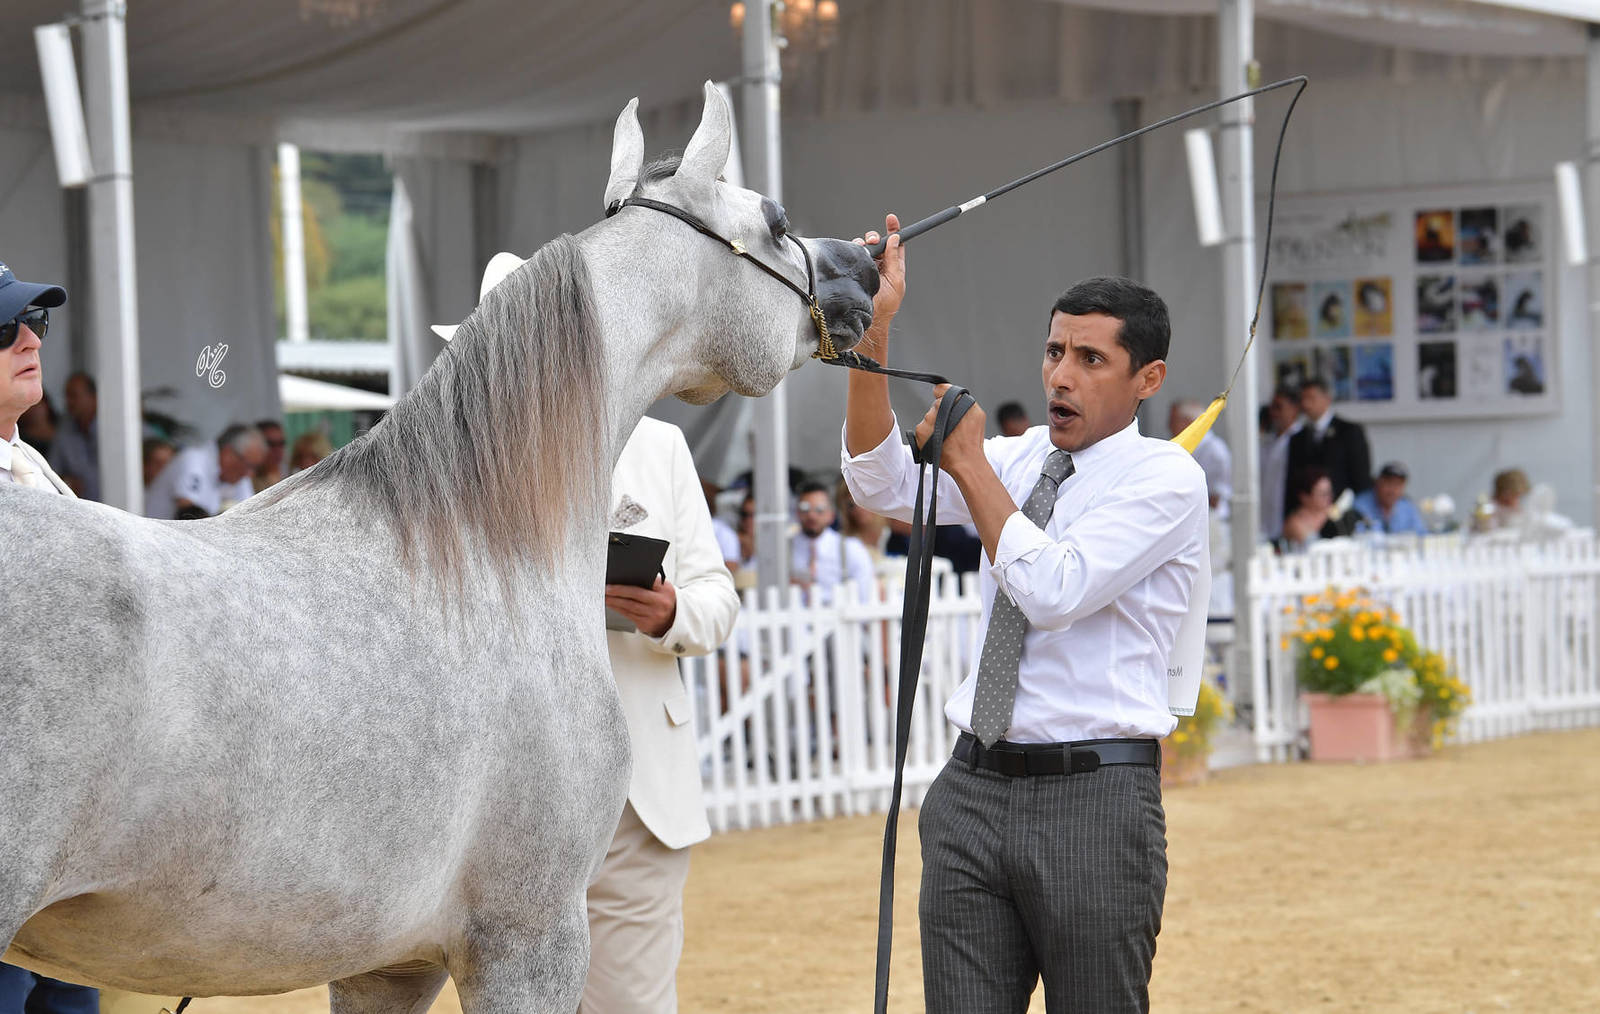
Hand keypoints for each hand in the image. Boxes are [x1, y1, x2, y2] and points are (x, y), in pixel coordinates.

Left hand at [604, 576, 677, 637]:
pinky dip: (618, 609)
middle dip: (618, 591)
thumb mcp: (663, 588)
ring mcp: (653, 615)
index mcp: (665, 590)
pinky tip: (612, 605)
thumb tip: (628, 577)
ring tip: (605, 596)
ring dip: (615, 601)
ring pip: (629, 607)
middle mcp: (659, 603)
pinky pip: (628, 615)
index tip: (617, 579)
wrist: (673, 620)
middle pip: (635, 595)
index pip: (647, 582)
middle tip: (606, 588)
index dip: (630, 582)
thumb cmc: (664, 600)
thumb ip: (651, 582)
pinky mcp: (646, 624)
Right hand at [853, 213, 904, 353]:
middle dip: (875, 236)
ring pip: (863, 247)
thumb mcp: (896, 280)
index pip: (894, 244)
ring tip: (863, 248)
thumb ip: (894, 258)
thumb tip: (894, 239)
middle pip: (877, 242)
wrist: (869, 319)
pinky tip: (855, 253)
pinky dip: (854, 251)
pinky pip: (852, 255)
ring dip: (863, 243)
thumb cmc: (886, 305)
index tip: (891, 219)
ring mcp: (865, 268)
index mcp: (892, 267)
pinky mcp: (853, 270)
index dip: (893, 230)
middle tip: (873, 239)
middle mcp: (879, 265)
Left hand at [914, 383, 986, 477]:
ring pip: (929, 419)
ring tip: (947, 437)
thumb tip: (941, 390)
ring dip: (935, 426)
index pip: (940, 389)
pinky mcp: (920, 432)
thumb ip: (961, 398)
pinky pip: (922, 430)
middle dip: (942, 414)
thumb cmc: (972, 440)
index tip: (944, 400)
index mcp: (953, 400)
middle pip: (936, 406)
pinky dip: (928, 436)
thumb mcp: (976, 413)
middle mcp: (938, 407)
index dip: (942, 394)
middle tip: (952, 428)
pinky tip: (939, 442)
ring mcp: (928, 420)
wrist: (965, 461)